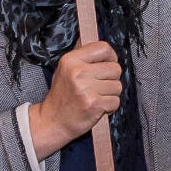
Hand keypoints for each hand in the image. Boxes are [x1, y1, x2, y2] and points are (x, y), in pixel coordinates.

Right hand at [28, 41, 123, 158]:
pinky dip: (109, 107)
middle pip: (115, 68)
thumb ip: (85, 59)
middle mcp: (78, 72)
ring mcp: (86, 89)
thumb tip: (107, 50)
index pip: (104, 48)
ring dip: (110, 94)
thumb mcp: (66, 70)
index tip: (107, 66)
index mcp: (71, 60)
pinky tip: (96, 107)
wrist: (52, 122)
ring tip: (95, 97)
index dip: (111, 58)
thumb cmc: (62, 96)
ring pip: (118, 86)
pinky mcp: (94, 104)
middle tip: (98, 87)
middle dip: (111, 79)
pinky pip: (115, 101)